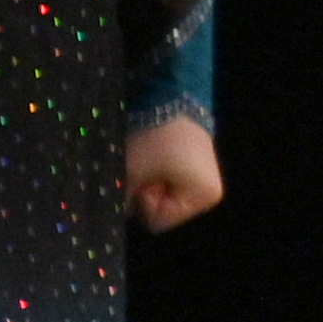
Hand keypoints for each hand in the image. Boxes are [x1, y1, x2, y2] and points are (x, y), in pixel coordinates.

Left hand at [123, 114, 220, 229]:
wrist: (170, 99)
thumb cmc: (155, 138)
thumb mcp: (132, 170)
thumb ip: (123, 199)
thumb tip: (113, 213)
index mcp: (203, 198)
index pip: (159, 223)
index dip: (143, 204)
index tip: (142, 179)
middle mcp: (209, 194)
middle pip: (164, 212)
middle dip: (148, 194)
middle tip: (144, 170)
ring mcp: (206, 181)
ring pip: (166, 198)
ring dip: (152, 185)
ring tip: (150, 162)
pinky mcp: (198, 169)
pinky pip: (172, 185)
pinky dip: (159, 176)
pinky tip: (156, 159)